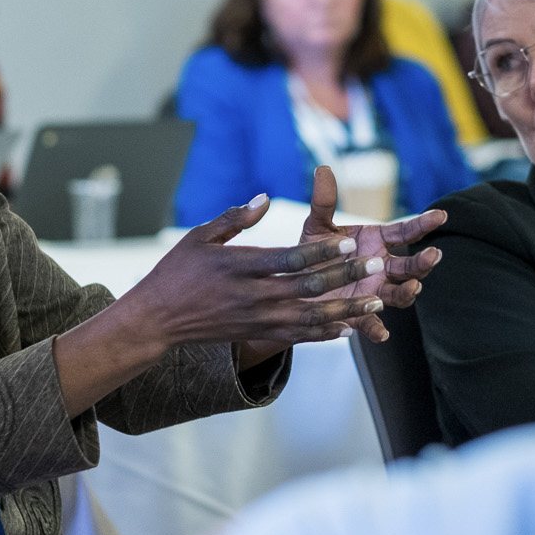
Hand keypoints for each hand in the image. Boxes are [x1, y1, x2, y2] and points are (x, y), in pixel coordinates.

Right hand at [125, 194, 391, 349]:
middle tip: (377, 266)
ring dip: (346, 310)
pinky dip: (324, 334)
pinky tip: (349, 328)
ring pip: (309, 317)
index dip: (322, 252)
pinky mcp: (254, 334)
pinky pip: (297, 337)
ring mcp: (255, 319)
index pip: (289, 259)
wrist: (156, 320)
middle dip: (346, 277)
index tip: (349, 242)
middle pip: (307, 287)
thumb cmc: (177, 271)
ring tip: (376, 302)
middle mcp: (251, 295)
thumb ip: (235, 218)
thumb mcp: (200, 236)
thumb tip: (265, 197)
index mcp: (238, 266)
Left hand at [294, 166, 444, 342]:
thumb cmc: (310, 252)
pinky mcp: (359, 313)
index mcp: (376, 242)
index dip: (423, 223)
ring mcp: (373, 291)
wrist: (293, 286)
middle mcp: (381, 267)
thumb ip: (323, 202)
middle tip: (434, 254)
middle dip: (423, 261)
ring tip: (412, 288)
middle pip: (410, 265)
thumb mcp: (316, 226)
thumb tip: (322, 169)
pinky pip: (372, 322)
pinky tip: (381, 334)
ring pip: (399, 293)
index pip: (405, 231)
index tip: (441, 215)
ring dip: (408, 291)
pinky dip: (377, 328)